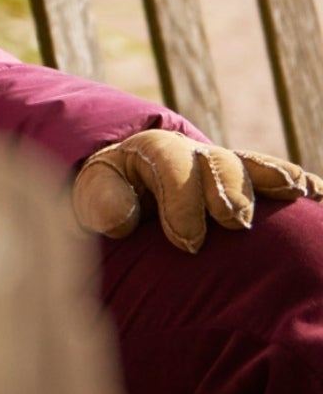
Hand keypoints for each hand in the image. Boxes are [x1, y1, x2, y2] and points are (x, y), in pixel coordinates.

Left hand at [71, 128, 322, 252]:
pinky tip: (318, 196)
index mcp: (152, 150)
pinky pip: (278, 177)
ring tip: (296, 192)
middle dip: (229, 189)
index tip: (188, 242)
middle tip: (235, 222)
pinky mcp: (250, 183)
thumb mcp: (94, 194)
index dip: (182, 203)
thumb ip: (100, 201)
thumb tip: (122, 218)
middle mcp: (195, 153)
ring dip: (274, 178)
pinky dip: (300, 184)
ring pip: (253, 165)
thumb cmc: (111, 195)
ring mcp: (226, 166)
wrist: (130, 185)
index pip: (171, 166)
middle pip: (219, 162)